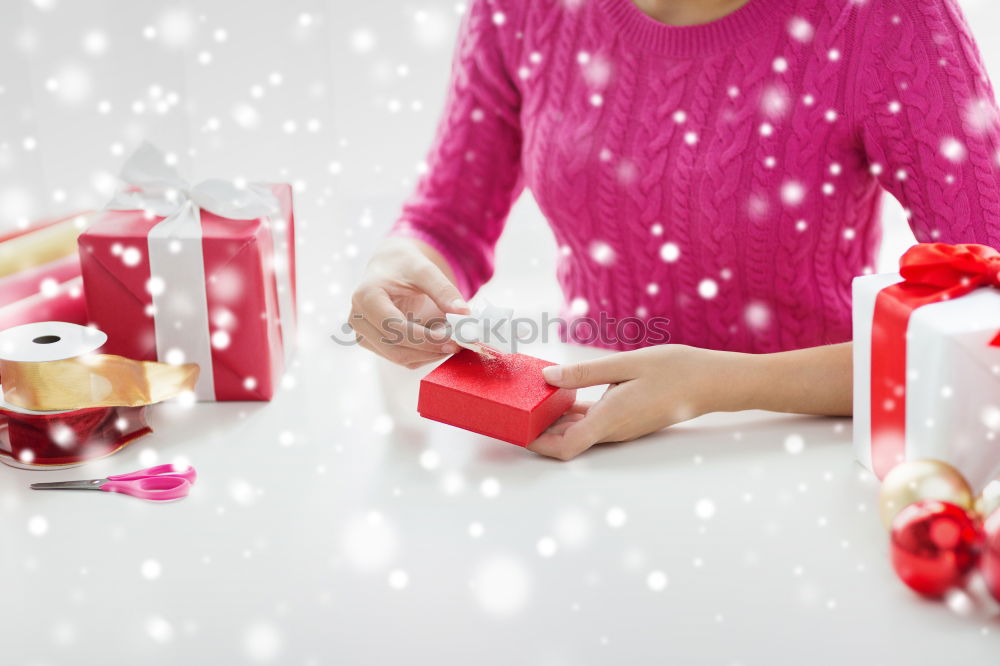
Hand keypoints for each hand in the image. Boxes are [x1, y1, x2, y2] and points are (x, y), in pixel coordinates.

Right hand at [350, 238, 469, 367]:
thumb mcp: (425, 270)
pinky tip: (439, 343)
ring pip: (400, 357)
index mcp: (366, 297)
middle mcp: (358, 319)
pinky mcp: (374, 345)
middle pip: (396, 348)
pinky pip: (403, 358)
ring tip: (452, 341)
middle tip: (458, 344)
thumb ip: (444, 291)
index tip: (451, 338)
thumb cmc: (405, 266)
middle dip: (429, 349)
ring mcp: (363, 335)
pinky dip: (424, 354)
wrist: (390, 267)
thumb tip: (464, 314)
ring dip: (429, 354)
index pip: (393, 327)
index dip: (423, 337)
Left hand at [528, 345, 737, 460]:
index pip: (564, 447)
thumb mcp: (625, 364)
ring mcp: (620, 427)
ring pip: (578, 433)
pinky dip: (573, 414)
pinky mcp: (626, 420)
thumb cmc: (674, 370)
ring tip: (532, 399)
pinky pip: (592, 423)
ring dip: (554, 422)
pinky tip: (563, 394)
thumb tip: (547, 378)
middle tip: (514, 411)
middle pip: (566, 443)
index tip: (516, 430)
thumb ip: (584, 373)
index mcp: (610, 419)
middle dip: (539, 432)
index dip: (536, 444)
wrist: (712, 381)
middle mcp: (613, 430)